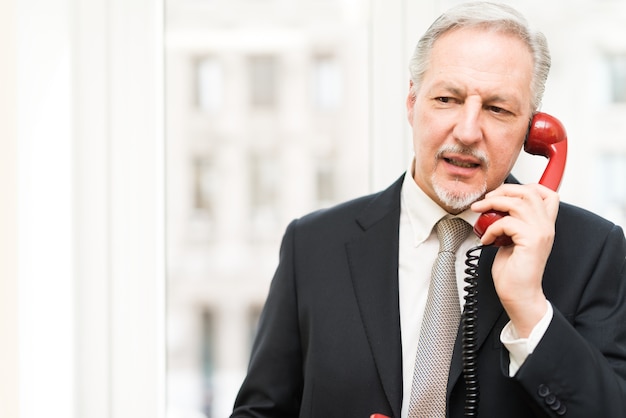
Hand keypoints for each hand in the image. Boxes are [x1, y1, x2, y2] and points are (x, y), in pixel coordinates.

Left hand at [471, 183, 558, 336]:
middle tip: (485, 200)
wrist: (519, 294)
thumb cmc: (514, 271)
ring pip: (517, 202)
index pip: (547, 193)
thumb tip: (493, 208)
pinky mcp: (531, 241)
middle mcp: (545, 226)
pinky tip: (486, 239)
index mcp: (543, 224)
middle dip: (503, 191)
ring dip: (492, 204)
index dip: (526, 186)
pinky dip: (491, 228)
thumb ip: (510, 222)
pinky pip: (506, 222)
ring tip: (480, 212)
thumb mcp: (511, 239)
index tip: (503, 192)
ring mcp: (540, 232)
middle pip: (529, 191)